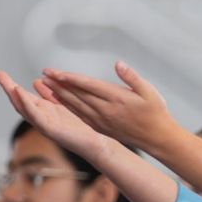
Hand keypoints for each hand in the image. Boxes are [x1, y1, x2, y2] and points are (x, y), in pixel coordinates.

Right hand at [0, 70, 109, 164]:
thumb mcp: (64, 106)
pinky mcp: (50, 130)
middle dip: (9, 88)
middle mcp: (43, 119)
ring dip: (14, 95)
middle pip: (21, 102)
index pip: (26, 98)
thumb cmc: (83, 129)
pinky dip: (26, 104)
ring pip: (24, 109)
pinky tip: (19, 92)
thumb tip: (40, 82)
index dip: (14, 86)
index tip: (4, 75)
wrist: (97, 145)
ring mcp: (44, 125)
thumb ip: (51, 95)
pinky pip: (35, 115)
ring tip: (6, 82)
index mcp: (46, 112)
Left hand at [39, 61, 175, 152]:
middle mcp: (106, 111)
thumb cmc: (155, 112)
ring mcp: (102, 121)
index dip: (70, 78)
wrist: (157, 138)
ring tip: (47, 85)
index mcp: (117, 99)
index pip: (88, 86)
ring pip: (76, 106)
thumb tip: (118, 64)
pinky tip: (60, 101)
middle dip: (59, 84)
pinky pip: (80, 115)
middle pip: (78, 95)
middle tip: (45, 74)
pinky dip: (68, 107)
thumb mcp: (150, 91)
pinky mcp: (101, 127)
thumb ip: (132, 77)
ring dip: (60, 95)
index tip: (56, 72)